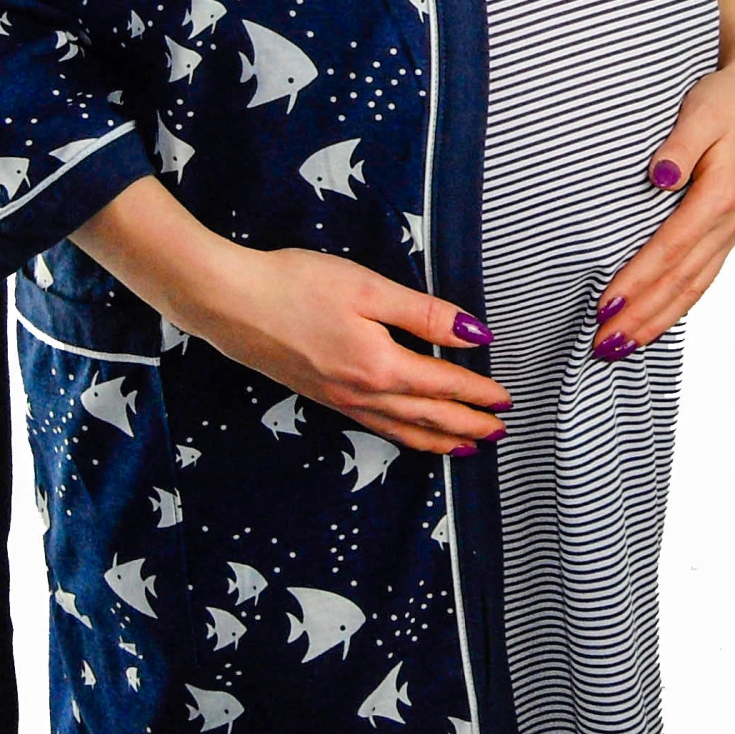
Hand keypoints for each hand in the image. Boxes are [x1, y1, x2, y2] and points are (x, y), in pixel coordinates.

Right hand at [197, 245, 512, 456]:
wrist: (229, 302)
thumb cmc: (295, 285)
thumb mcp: (367, 288)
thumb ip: (424, 314)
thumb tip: (473, 335)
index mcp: (380, 366)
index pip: (443, 385)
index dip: (478, 392)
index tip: (506, 399)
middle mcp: (362, 394)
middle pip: (428, 417)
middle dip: (468, 425)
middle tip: (499, 431)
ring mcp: (339, 401)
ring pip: (402, 430)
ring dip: (439, 440)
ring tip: (466, 448)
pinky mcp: (321, 397)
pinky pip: (376, 426)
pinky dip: (404, 436)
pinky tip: (407, 433)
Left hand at [591, 43, 734, 357]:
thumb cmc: (727, 100)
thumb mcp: (703, 110)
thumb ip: (681, 143)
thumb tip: (662, 176)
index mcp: (719, 196)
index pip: (669, 250)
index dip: (636, 281)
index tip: (604, 306)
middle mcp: (728, 222)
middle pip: (680, 281)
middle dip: (640, 316)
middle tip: (603, 346)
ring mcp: (731, 231)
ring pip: (693, 287)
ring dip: (656, 320)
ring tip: (621, 349)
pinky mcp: (728, 231)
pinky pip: (703, 278)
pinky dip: (678, 306)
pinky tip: (655, 324)